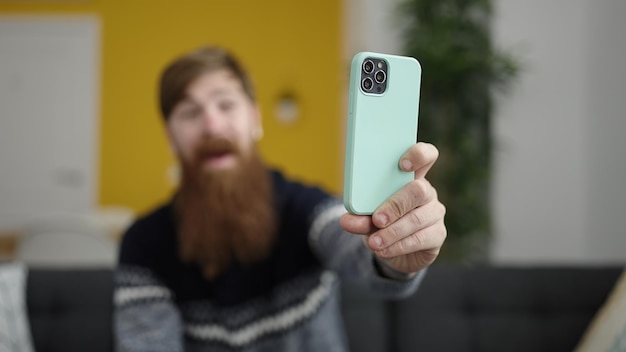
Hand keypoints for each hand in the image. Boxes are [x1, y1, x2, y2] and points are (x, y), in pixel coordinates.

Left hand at [340, 142, 446, 273]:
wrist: (391, 251)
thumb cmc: (381, 224)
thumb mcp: (366, 218)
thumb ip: (359, 217)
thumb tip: (346, 221)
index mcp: (410, 177)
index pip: (426, 155)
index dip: (419, 155)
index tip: (402, 165)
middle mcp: (426, 192)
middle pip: (419, 190)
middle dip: (395, 205)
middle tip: (377, 219)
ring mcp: (435, 213)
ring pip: (418, 219)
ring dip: (393, 232)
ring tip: (374, 242)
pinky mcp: (438, 235)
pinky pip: (421, 239)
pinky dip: (399, 246)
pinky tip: (384, 250)